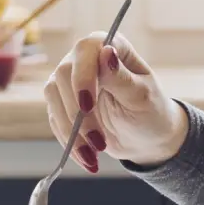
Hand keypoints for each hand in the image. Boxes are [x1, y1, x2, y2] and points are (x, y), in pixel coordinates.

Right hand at [44, 33, 188, 171]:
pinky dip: (69, 141)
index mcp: (110, 46)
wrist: (145, 137)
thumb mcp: (141, 96)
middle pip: (63, 76)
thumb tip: (106, 52)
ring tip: (94, 156)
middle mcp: (85, 58)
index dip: (82, 77)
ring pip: (53, 97)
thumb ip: (121, 77)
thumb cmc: (150, 111)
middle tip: (99, 143)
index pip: (85, 51)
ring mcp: (70, 80)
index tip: (87, 107)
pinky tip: (87, 158)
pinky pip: (55, 119)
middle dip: (78, 114)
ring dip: (71, 131)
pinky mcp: (61, 102)